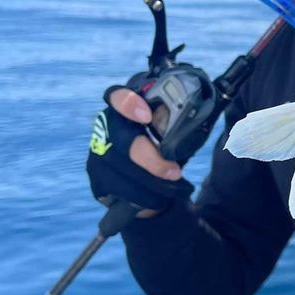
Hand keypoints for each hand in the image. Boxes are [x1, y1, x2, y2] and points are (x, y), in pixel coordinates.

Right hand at [87, 87, 190, 219]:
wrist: (147, 179)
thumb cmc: (163, 146)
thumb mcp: (173, 131)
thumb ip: (179, 122)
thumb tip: (197, 118)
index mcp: (126, 109)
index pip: (117, 97)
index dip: (128, 104)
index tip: (146, 116)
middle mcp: (106, 127)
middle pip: (123, 141)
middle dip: (151, 160)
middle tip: (174, 172)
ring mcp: (97, 153)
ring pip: (122, 169)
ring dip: (151, 182)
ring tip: (171, 186)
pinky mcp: (97, 177)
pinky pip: (118, 189)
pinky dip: (142, 196)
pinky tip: (157, 198)